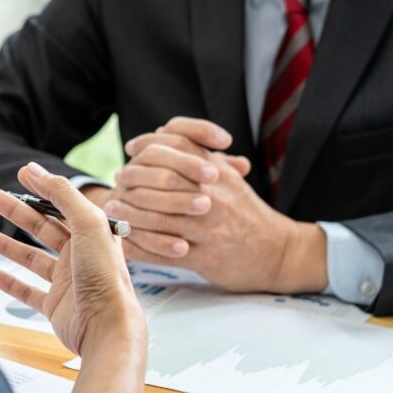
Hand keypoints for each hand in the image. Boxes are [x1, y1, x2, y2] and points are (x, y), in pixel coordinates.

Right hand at [0, 163, 145, 355]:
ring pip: (31, 258)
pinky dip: (9, 282)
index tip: (22, 174)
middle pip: (43, 228)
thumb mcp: (88, 223)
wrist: (107, 327)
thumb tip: (37, 171)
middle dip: (18, 212)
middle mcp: (81, 256)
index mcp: (93, 234)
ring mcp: (67, 282)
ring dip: (7, 245)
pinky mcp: (55, 306)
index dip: (42, 188)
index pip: (63, 205)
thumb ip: (62, 195)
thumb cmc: (104, 276)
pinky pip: (27, 291)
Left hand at [108, 118, 328, 293]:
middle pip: (162, 177)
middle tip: (118, 181)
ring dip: (129, 213)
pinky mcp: (204, 258)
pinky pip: (163, 252)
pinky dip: (139, 247)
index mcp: (218, 172)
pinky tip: (123, 242)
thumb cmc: (247, 212)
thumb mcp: (229, 176)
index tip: (132, 150)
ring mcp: (208, 228)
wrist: (278, 252)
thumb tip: (164, 135)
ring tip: (114, 210)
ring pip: (157, 216)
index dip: (149, 144)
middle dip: (133, 178)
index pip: (177, 143)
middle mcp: (213, 195)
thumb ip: (201, 154)